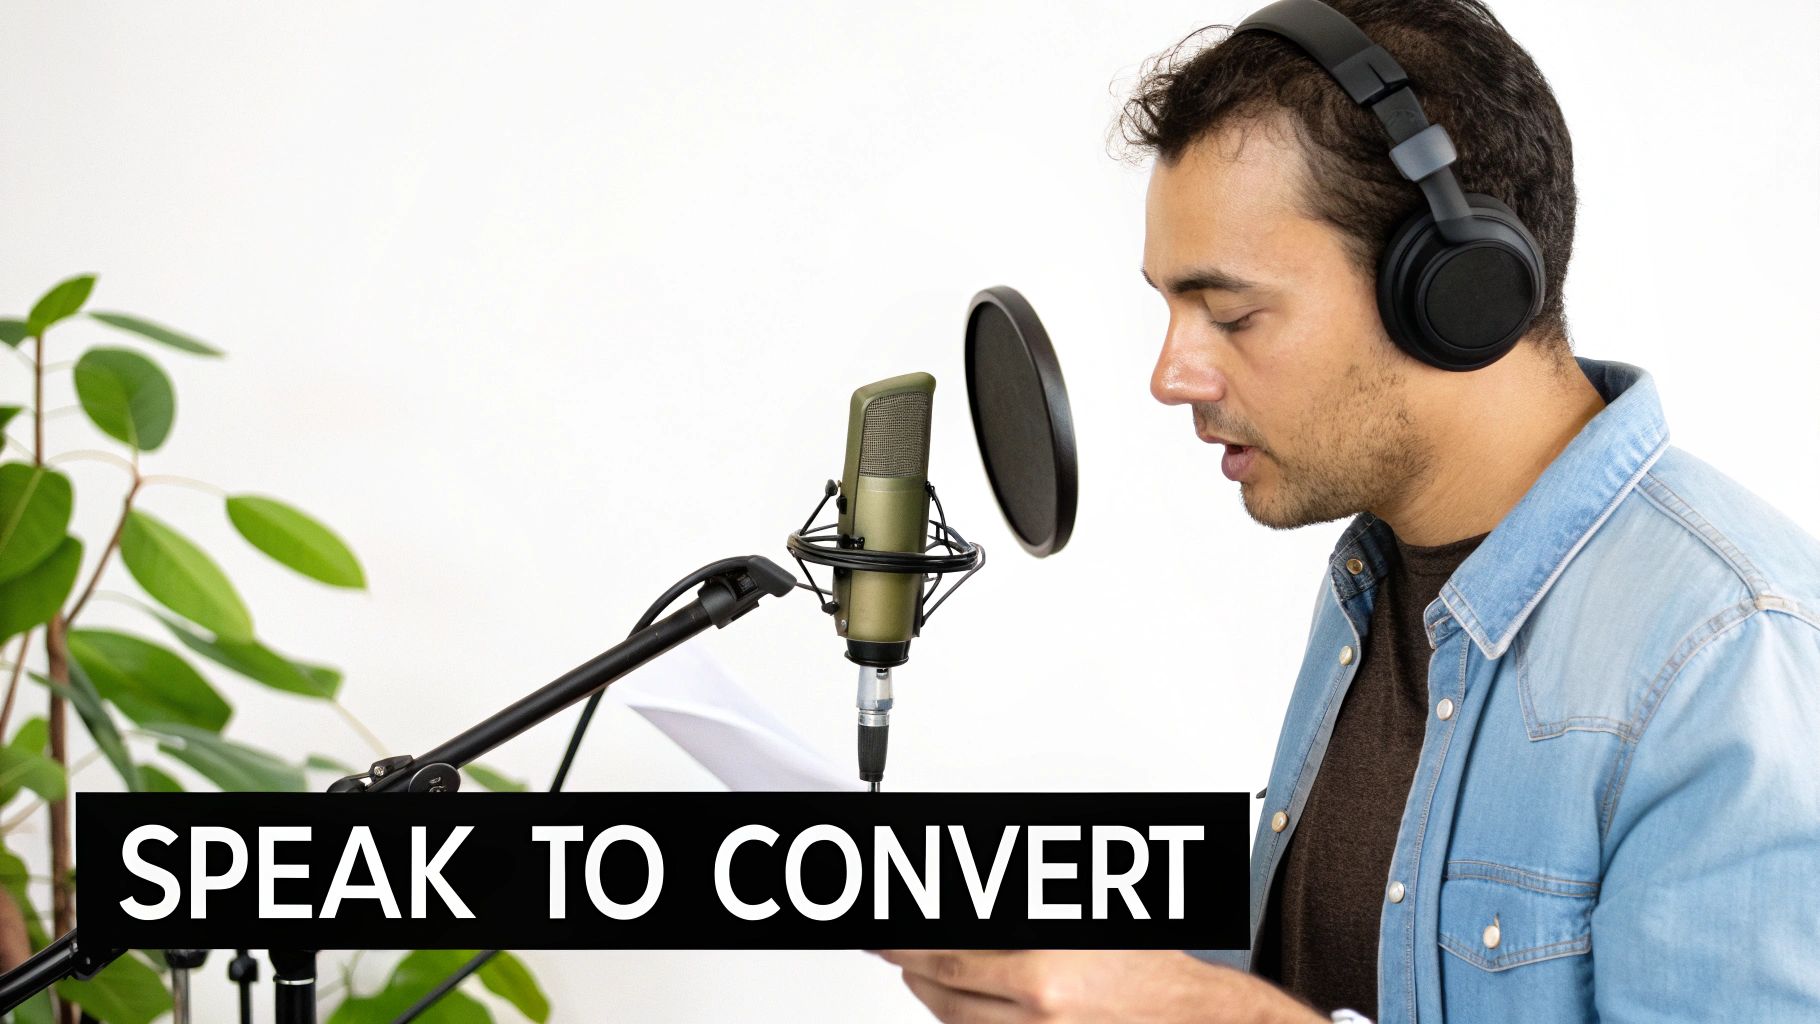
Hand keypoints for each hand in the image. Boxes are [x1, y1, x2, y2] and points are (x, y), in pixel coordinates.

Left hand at [874, 949, 1324, 1023]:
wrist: (1189, 1014)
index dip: (903, 945)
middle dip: (913, 970)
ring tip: (928, 975)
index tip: (883, 934)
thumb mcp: (1079, 921)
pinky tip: (965, 1006)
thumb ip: (1018, 919)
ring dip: (937, 999)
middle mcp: (1035, 1014)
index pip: (944, 958)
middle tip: (897, 951)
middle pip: (941, 996)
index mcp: (1039, 970)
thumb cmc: (1144, 962)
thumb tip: (962, 916)